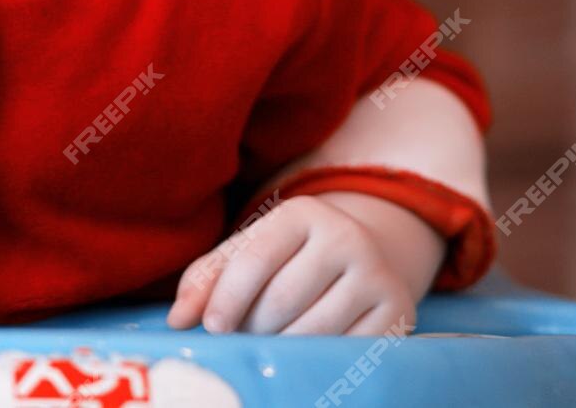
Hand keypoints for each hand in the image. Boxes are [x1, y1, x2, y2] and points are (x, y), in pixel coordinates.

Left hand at [164, 192, 440, 335]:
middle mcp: (346, 236)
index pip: (254, 260)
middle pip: (281, 301)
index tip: (211, 327)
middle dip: (253, 328)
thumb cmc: (287, 259)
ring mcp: (377, 274)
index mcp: (302, 213)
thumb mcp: (247, 253)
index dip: (227, 298)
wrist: (365, 256)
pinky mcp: (398, 311)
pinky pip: (345, 350)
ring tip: (271, 343)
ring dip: (281, 348)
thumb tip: (177, 321)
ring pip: (312, 331)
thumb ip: (206, 280)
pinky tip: (304, 355)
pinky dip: (317, 360)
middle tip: (245, 336)